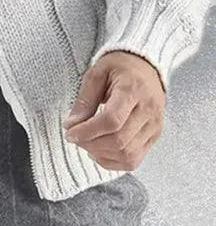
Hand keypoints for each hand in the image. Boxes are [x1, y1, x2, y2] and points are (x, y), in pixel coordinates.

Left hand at [61, 50, 165, 170]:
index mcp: (133, 89)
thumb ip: (84, 100)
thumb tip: (71, 125)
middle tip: (75, 137)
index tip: (70, 132)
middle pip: (119, 141)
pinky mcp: (154, 136)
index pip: (112, 120)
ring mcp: (154, 126)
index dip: (88, 131)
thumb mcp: (97, 73)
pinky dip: (114, 162)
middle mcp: (148, 110)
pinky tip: (99, 152)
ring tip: (86, 143)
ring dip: (101, 155)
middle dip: (91, 144)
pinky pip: (135, 160)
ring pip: (128, 155)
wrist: (146, 64)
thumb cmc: (120, 66)